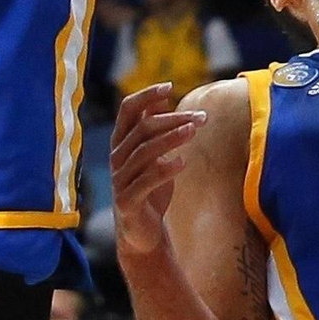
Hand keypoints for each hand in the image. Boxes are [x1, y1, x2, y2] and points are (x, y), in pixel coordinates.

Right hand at [111, 84, 205, 260]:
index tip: (170, 86)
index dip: (146, 95)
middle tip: (202, 117)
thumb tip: (163, 99)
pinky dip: (165, 170)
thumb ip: (153, 130)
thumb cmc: (150, 188)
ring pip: (144, 151)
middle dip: (174, 118)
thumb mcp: (153, 156)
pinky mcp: (127, 201)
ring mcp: (119, 180)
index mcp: (121, 142)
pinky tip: (183, 162)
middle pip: (143, 128)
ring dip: (171, 138)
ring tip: (194, 131)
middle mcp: (117, 157)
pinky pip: (146, 181)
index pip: (127, 109)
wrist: (142, 233)